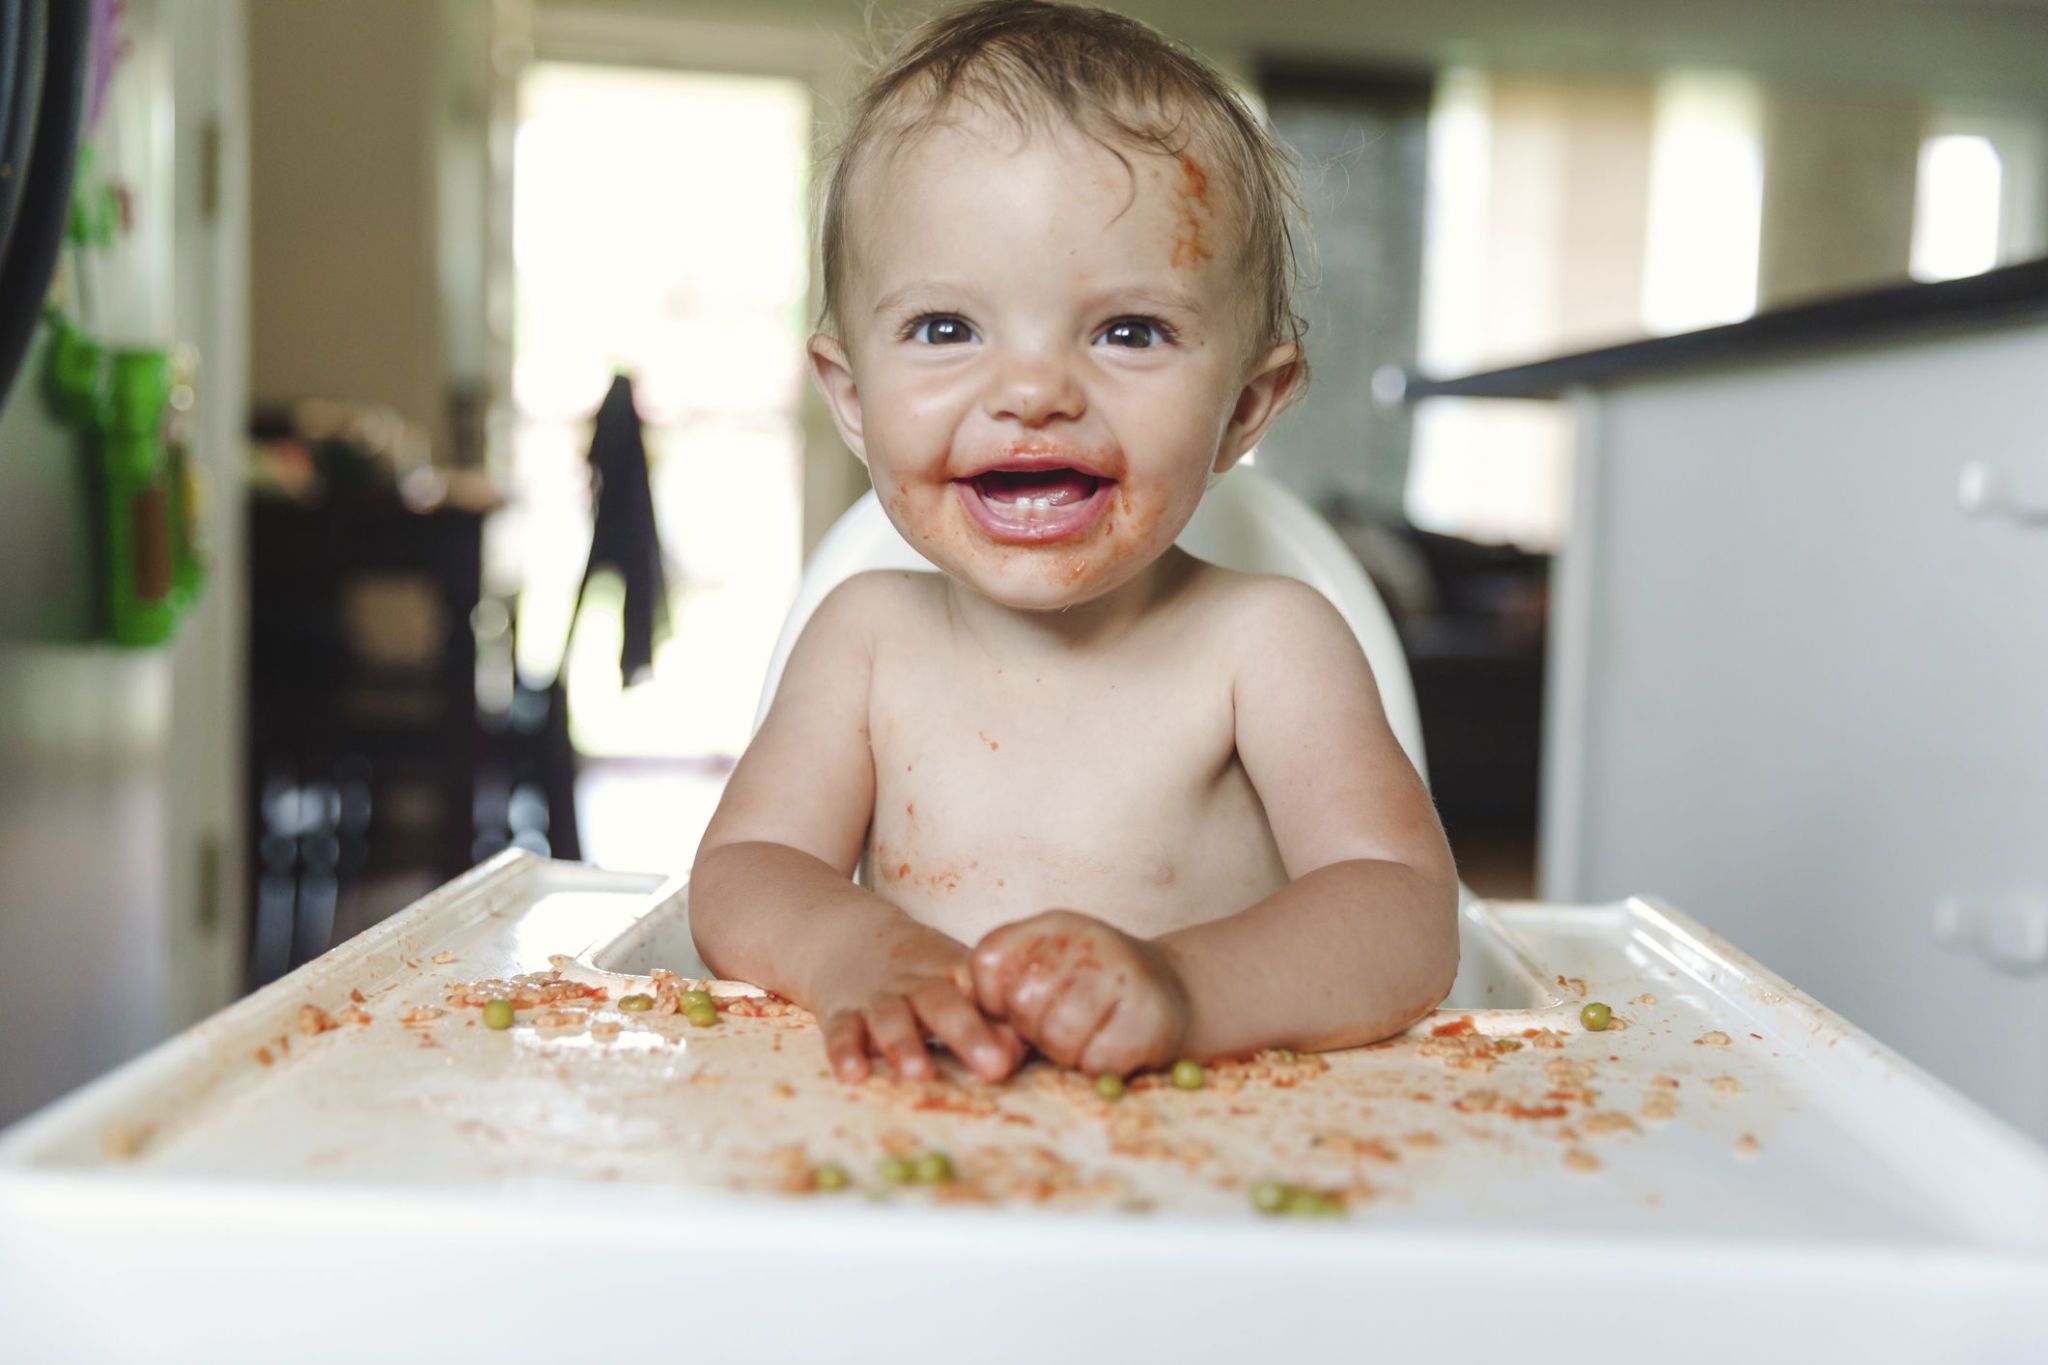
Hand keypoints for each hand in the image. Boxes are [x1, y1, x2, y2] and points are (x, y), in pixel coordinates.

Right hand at [812, 926, 1024, 1084]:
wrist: (848, 935)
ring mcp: (876, 996)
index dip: (1001, 1018)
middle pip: (941, 1001)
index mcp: (953, 970)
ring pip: (890, 1016)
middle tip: (993, 1068)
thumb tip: (1025, 1051)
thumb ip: (992, 1015)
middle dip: (967, 1033)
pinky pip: (840, 1030)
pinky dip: (845, 1051)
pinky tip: (853, 1075)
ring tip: (918, 1074)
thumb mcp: (956, 978)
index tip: (1019, 1050)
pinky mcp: (841, 1011)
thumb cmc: (921, 971)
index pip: (981, 988)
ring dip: (904, 1044)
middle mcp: (916, 982)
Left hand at [970, 910, 1189, 1076]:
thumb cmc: (1094, 986)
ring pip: (1058, 1036)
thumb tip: (977, 1034)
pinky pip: (1095, 1061)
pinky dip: (1096, 1065)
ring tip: (1086, 1037)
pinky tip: (1112, 1046)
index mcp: (1053, 923)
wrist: (1176, 992)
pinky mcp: (1147, 1017)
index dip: (992, 1001)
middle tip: (1059, 1028)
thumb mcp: (1050, 964)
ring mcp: (1121, 974)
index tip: (1017, 1010)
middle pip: (1022, 1003)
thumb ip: (1008, 982)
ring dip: (1066, 1052)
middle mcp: (1088, 939)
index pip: (988, 962)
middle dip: (1033, 1031)